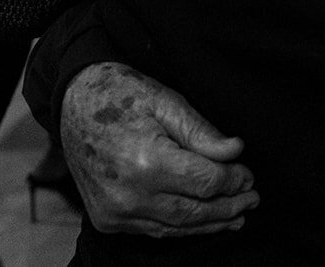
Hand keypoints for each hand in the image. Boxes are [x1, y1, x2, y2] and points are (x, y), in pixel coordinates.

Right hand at [62, 62, 258, 236]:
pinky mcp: (106, 219)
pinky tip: (200, 222)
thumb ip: (201, 132)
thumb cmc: (120, 95)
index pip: (205, 181)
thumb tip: (235, 152)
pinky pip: (152, 231)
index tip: (249, 175)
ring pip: (175, 227)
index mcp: (146, 161)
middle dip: (227, 207)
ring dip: (208, 224)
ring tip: (235, 217)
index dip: (233, 180)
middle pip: (193, 211)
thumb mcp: (166, 101)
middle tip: (252, 200)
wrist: (72, 103)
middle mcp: (128, 194)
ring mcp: (114, 211)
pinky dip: (179, 228)